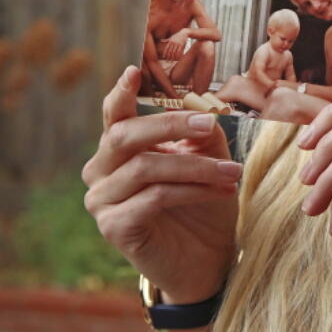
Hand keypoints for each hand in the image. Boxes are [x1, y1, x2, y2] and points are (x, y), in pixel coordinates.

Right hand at [82, 67, 239, 302]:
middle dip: (170, 125)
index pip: (112, 115)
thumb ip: (201, 134)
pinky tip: (221, 194)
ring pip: (146, 167)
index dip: (120, 92)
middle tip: (209, 124)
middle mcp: (99, 172)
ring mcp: (101, 201)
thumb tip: (203, 110)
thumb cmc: (203, 204)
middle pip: (124, 135)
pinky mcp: (114, 228)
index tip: (133, 70)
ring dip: (196, 167)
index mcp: (117, 149)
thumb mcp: (208, 160)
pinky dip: (192, 191)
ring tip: (232, 173)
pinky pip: (154, 197)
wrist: (205, 261)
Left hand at [162, 30, 188, 60]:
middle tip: (167, 61)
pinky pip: (178, 51)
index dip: (165, 53)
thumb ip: (166, 40)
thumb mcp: (171, 37)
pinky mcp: (181, 45)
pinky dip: (177, 55)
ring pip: (174, 52)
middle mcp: (173, 42)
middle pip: (170, 51)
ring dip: (172, 57)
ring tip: (171, 61)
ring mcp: (177, 44)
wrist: (184, 33)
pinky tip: (176, 58)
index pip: (166, 48)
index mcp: (170, 41)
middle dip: (168, 56)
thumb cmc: (177, 35)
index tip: (164, 57)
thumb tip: (160, 40)